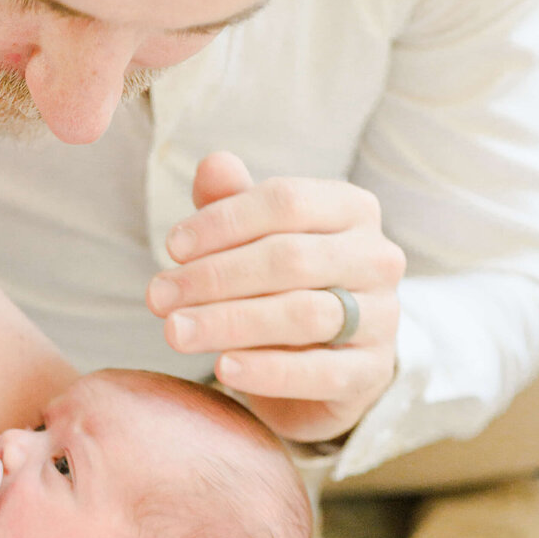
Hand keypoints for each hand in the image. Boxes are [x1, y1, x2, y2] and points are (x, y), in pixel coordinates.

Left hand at [146, 151, 404, 442]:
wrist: (323, 364)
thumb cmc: (283, 287)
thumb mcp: (256, 241)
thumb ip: (233, 204)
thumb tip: (212, 164)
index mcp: (352, 209)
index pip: (286, 201)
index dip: (223, 222)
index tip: (172, 247)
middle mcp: (377, 258)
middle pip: (290, 258)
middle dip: (215, 276)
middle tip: (157, 297)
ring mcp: (381, 317)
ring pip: (303, 314)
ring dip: (230, 322)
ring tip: (175, 332)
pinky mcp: (371, 373)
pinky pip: (319, 372)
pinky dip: (266, 371)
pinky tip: (222, 369)